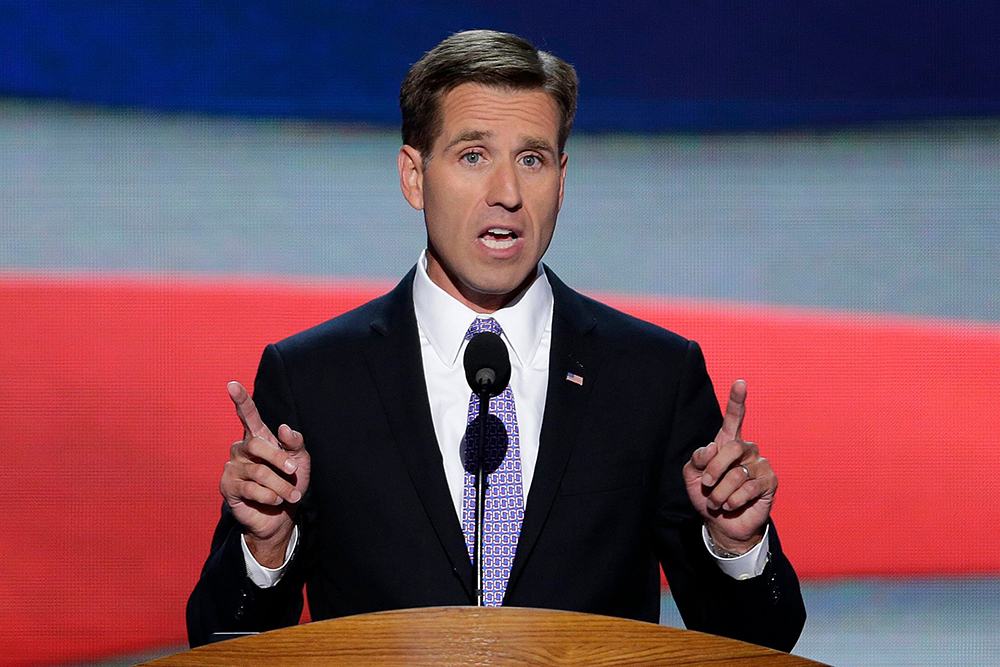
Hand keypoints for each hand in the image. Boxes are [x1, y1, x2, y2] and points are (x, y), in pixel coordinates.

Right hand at [220, 381, 309, 566]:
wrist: (281, 515)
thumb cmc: (290, 483)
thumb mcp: (300, 461)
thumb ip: (295, 443)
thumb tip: (283, 428)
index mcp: (259, 437)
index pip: (248, 415)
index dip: (241, 400)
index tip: (232, 384)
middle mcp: (242, 449)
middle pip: (257, 444)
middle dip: (280, 460)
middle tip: (295, 473)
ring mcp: (232, 467)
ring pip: (258, 471)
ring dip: (281, 486)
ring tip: (291, 496)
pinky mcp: (227, 487)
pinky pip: (251, 489)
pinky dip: (269, 496)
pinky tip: (274, 501)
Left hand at [683, 380, 776, 554]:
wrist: (720, 523)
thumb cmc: (707, 495)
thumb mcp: (692, 476)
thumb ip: (697, 459)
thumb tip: (712, 448)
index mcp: (727, 443)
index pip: (733, 418)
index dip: (736, 400)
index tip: (740, 382)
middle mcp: (746, 450)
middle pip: (732, 447)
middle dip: (714, 469)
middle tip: (707, 485)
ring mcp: (760, 464)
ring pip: (738, 473)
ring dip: (721, 492)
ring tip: (718, 501)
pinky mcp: (769, 482)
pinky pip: (749, 487)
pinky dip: (733, 500)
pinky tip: (731, 505)